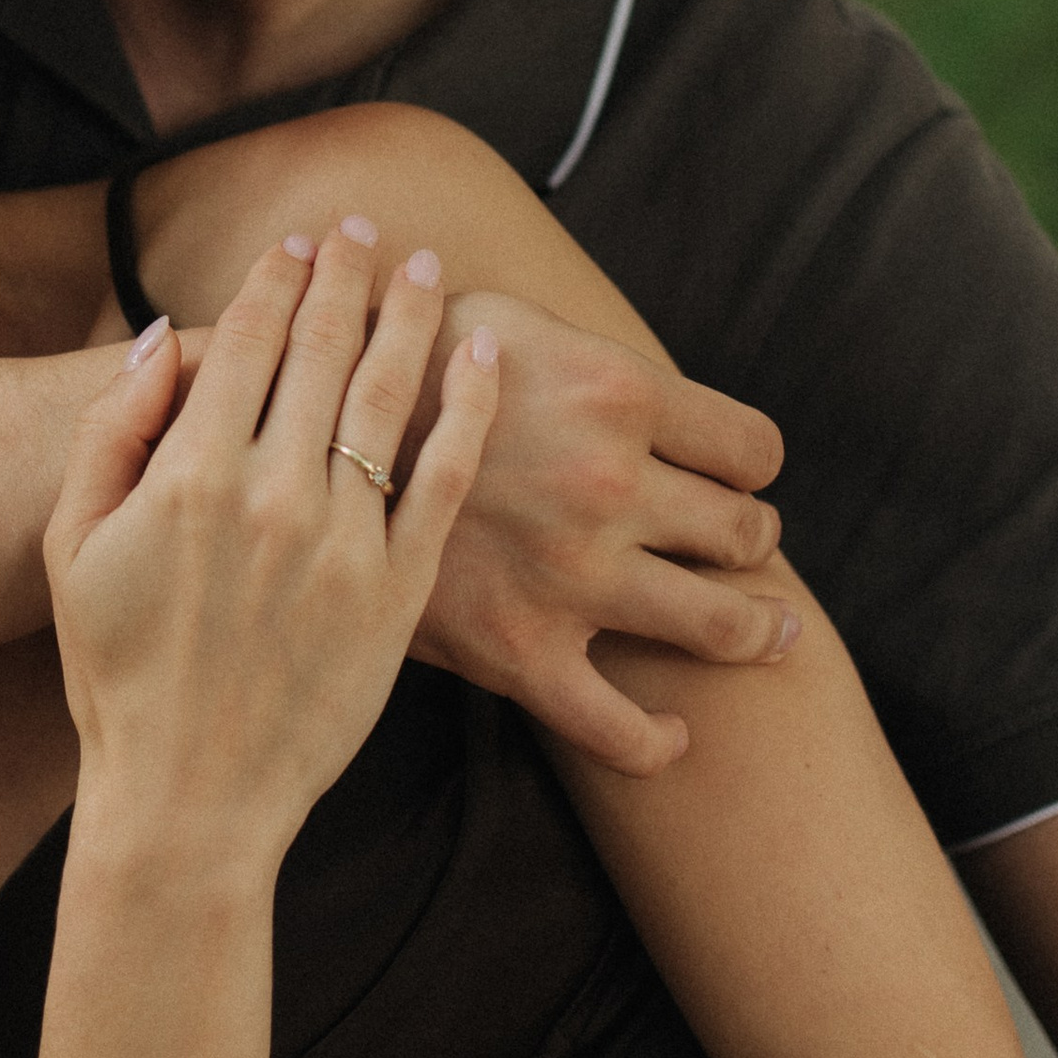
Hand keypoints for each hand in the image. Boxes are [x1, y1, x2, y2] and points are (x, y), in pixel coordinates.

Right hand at [45, 228, 498, 877]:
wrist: (189, 799)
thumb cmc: (117, 676)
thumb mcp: (69, 548)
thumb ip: (109, 434)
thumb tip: (164, 339)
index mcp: (186, 476)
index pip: (242, 341)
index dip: (274, 278)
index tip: (295, 240)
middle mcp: (271, 494)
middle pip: (320, 349)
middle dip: (345, 274)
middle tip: (364, 228)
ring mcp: (342, 542)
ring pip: (387, 397)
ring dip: (407, 317)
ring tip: (423, 267)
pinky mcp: (397, 592)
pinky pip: (443, 480)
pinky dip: (468, 410)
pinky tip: (480, 356)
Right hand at [409, 291, 791, 773]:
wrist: (290, 447)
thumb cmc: (393, 369)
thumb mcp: (487, 316)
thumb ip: (581, 342)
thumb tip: (611, 354)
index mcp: (614, 392)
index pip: (753, 448)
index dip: (750, 465)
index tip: (731, 476)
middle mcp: (608, 483)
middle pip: (746, 532)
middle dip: (751, 539)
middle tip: (738, 545)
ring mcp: (571, 575)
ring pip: (720, 623)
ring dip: (756, 630)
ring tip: (767, 632)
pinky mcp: (522, 650)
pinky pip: (620, 727)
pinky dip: (658, 740)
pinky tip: (673, 732)